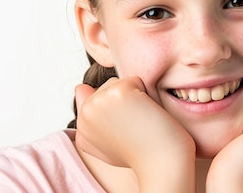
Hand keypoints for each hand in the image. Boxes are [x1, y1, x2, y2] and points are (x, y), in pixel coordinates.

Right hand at [74, 77, 195, 192]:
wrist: (162, 163)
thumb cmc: (143, 152)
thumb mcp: (110, 138)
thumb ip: (92, 116)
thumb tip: (80, 86)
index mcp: (81, 129)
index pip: (96, 99)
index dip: (117, 112)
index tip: (126, 132)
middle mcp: (84, 115)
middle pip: (107, 87)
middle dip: (125, 100)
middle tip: (135, 126)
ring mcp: (98, 102)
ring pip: (119, 82)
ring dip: (134, 96)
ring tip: (141, 120)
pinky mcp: (116, 93)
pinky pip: (133, 79)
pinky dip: (145, 91)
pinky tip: (146, 113)